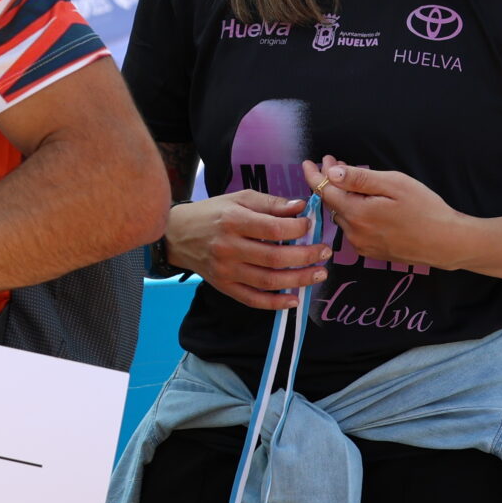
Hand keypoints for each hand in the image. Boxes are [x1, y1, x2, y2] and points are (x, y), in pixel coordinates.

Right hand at [164, 190, 332, 309]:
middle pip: (275, 258)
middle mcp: (228, 247)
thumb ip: (270, 203)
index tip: (310, 226)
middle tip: (324, 252)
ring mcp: (225, 270)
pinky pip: (253, 299)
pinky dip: (275, 303)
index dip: (298, 229)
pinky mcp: (224, 286)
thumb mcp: (238, 199)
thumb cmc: (212, 213)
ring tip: (319, 274)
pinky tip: (294, 299)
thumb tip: (301, 207)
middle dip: (306, 256)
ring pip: (268, 281)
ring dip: (299, 280)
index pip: (274, 229)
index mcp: (232, 221)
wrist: (177, 234)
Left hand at [306, 157, 463, 272]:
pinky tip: (366, 204)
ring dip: (343, 198)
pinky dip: (354, 214)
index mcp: (357, 214)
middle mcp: (354, 233)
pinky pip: (354, 229)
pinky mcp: (371, 252)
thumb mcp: (394, 185)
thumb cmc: (426, 209)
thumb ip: (359, 179)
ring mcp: (362, 245)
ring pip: (343, 216)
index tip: (309, 162)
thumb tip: (331, 173)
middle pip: (332, 203)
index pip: (324, 191)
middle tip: (337, 163)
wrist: (449, 243)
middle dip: (331, 182)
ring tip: (353, 182)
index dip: (315, 174)